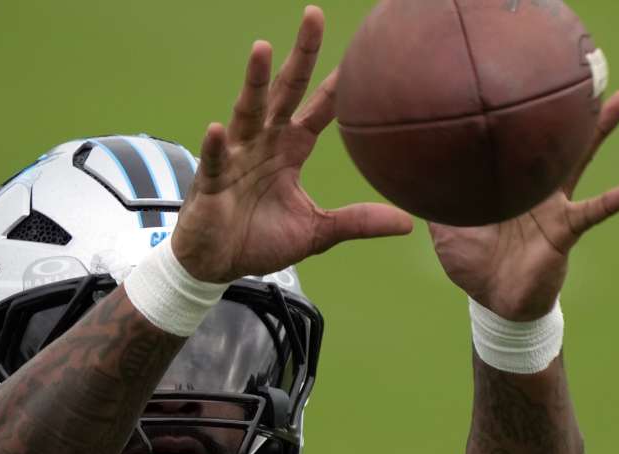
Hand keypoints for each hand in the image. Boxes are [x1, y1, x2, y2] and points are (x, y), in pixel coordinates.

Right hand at [171, 6, 412, 282]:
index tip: (362, 57)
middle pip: (284, 92)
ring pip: (247, 112)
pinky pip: (214, 160)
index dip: (339, 86)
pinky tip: (217, 128)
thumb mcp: (318, 232)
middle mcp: (263, 143)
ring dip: (253, 82)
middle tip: (314, 17)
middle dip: (300, 57)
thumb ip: (357, 221)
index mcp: (289, 150)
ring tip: (262, 48)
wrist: (218, 265)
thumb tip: (407, 222)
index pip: (318, 109)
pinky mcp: (211, 182)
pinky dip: (214, 145)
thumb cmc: (261, 240)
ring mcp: (234, 158)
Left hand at [429, 92, 618, 320]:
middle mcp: (536, 190)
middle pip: (553, 141)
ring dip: (599, 133)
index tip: (522, 82)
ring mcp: (554, 208)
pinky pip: (591, 213)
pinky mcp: (564, 232)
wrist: (495, 302)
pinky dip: (612, 202)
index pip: (515, 145)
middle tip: (588, 71)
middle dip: (568, 108)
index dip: (518, 119)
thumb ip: (434, 204)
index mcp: (509, 186)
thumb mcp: (446, 231)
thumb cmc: (475, 265)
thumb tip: (408, 178)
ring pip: (579, 162)